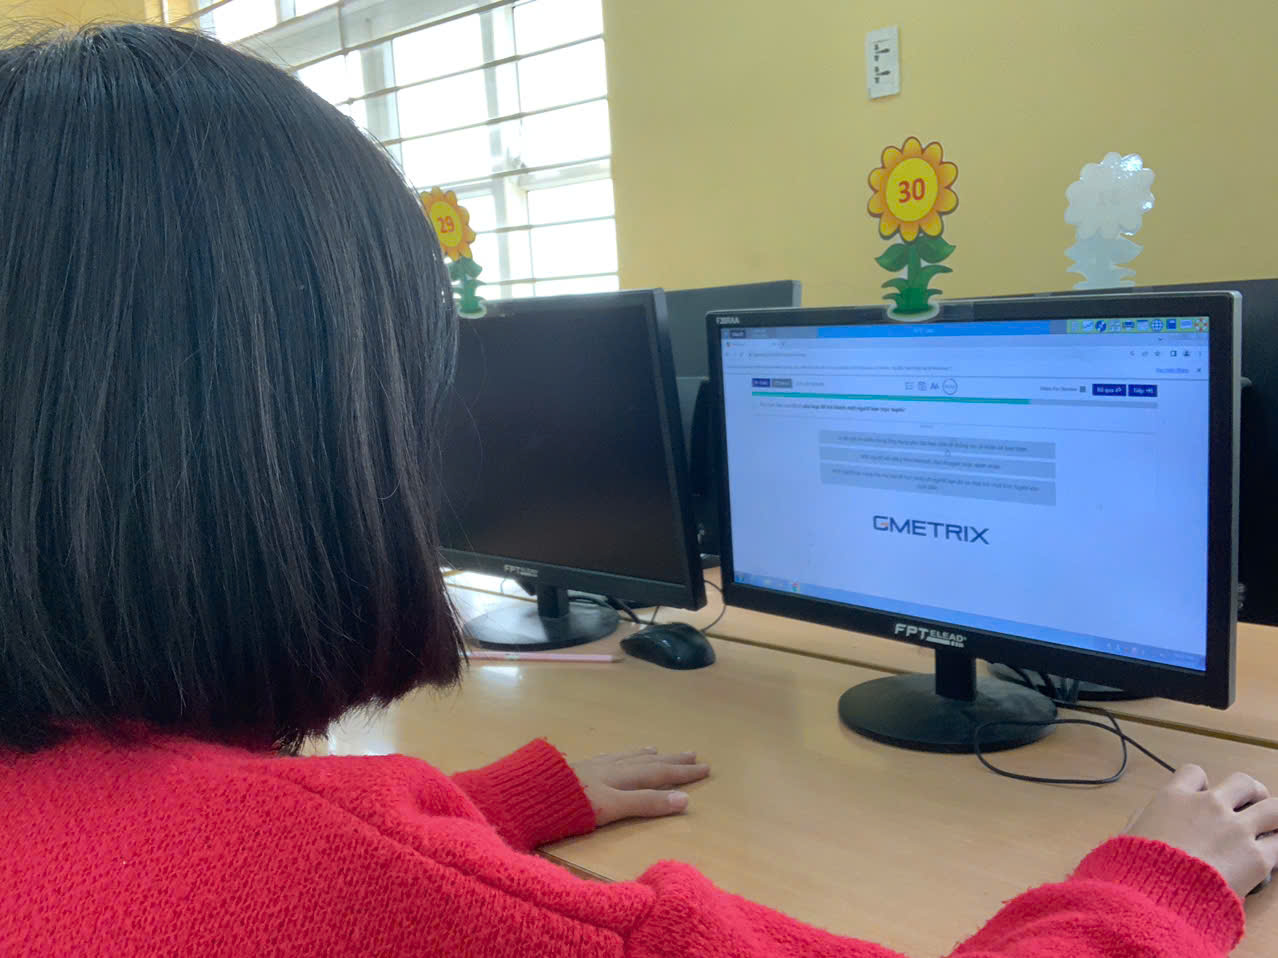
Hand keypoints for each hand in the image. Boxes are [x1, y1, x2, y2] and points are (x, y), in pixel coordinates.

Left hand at [571, 747, 709, 826]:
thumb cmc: (570, 806)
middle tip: (693, 754)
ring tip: (657, 750)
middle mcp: (609, 768)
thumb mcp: (612, 808)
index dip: (683, 773)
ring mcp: (591, 767)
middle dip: (671, 760)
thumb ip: (645, 804)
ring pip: (625, 758)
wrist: (528, 794)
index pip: (658, 774)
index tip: (706, 768)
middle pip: (646, 763)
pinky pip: (607, 758)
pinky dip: (619, 756)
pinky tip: (616, 757)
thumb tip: (684, 800)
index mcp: (620, 778)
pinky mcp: (575, 770)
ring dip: (645, 756)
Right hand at [1125, 764, 1277, 897]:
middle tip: (1252, 809)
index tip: (1204, 798)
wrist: (1156, 895)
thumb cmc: (1135, 866)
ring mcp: (1236, 829)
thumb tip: (1145, 818)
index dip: (1203, 785)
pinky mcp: (1256, 858)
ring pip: (1274, 809)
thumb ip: (1142, 819)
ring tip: (1272, 830)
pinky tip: (1271, 860)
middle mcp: (1208, 806)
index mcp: (1174, 797)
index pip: (1195, 773)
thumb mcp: (1128, 833)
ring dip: (1274, 817)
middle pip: (1242, 783)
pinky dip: (1276, 849)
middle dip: (1251, 794)